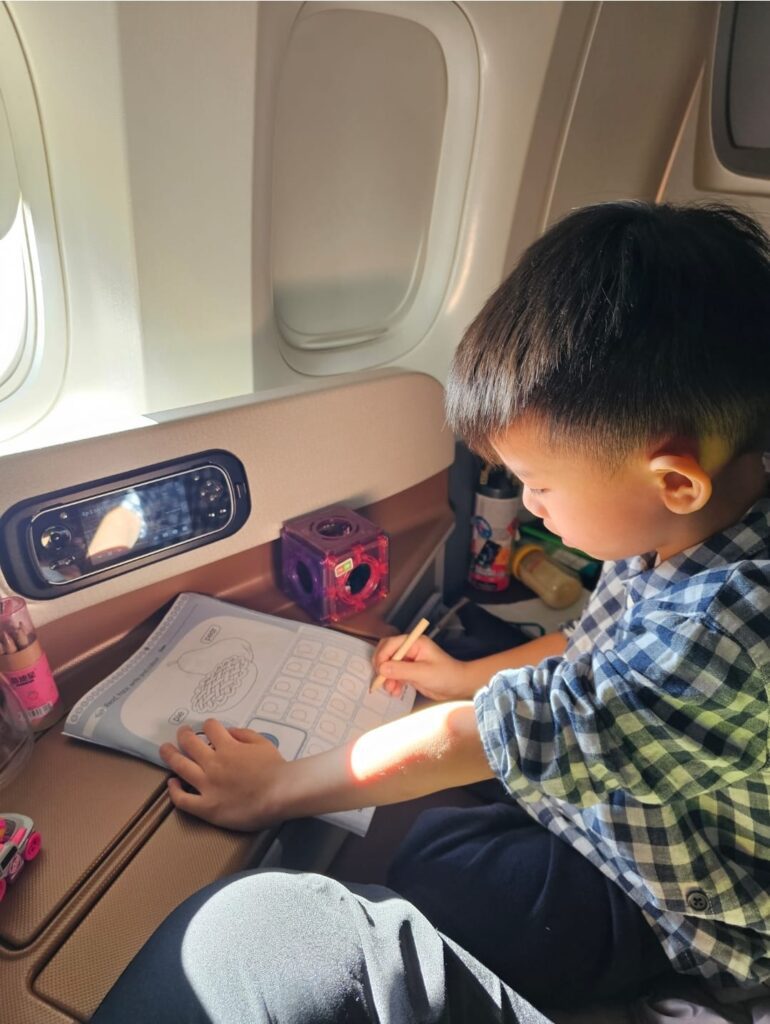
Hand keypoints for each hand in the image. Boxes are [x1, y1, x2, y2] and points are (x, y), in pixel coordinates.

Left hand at [160, 720, 286, 830]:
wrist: (280, 794)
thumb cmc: (275, 769)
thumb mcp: (263, 743)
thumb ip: (244, 734)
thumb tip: (229, 732)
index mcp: (228, 746)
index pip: (210, 728)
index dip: (208, 726)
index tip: (208, 729)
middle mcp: (213, 763)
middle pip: (189, 743)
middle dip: (184, 734)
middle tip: (181, 732)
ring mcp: (207, 785)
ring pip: (180, 766)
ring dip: (170, 755)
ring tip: (165, 749)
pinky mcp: (206, 807)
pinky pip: (183, 799)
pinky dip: (174, 790)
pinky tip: (172, 783)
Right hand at [373, 634, 472, 700]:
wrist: (458, 687)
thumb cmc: (446, 675)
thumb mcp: (423, 673)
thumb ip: (402, 670)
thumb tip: (382, 668)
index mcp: (414, 642)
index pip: (391, 644)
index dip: (382, 656)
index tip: (380, 671)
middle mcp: (410, 649)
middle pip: (387, 653)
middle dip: (382, 667)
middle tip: (382, 681)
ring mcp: (409, 661)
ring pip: (389, 666)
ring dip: (387, 678)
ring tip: (392, 690)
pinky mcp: (409, 672)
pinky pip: (394, 675)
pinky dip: (392, 683)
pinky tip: (396, 692)